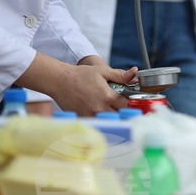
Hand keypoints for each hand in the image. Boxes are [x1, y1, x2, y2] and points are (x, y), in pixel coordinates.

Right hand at [14, 53, 135, 115]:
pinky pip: (98, 123)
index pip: (127, 105)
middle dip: (124, 112)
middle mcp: (101, 108)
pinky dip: (102, 120)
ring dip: (113, 117)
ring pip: (109, 122)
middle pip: (120, 116)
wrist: (60, 81)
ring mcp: (92, 115)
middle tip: (123, 107)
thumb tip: (135, 73)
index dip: (131, 103)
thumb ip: (120, 75)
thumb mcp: (102, 71)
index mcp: (108, 96)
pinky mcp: (84, 119)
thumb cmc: (81, 75)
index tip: (131, 101)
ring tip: (112, 110)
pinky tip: (101, 114)